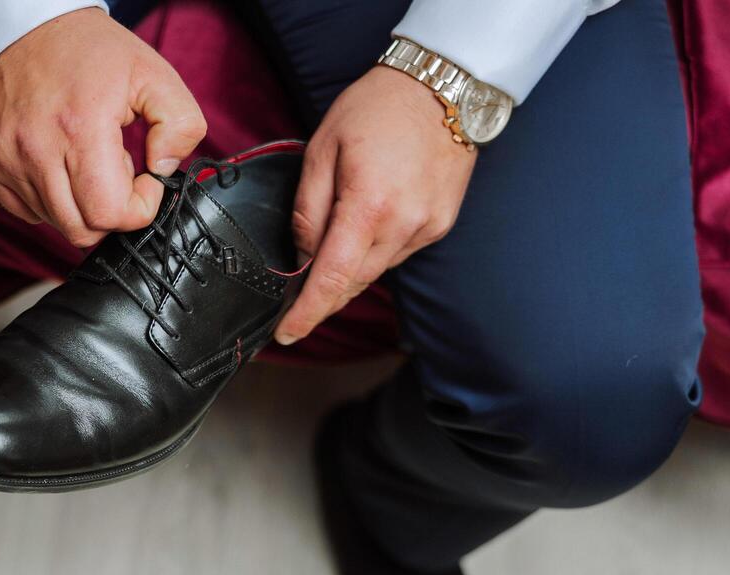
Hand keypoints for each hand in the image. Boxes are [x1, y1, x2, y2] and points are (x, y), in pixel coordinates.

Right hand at [0, 8, 206, 248]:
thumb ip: (180, 124)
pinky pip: (27, 211)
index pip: (111, 213)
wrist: (25, 25)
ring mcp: (7, 159)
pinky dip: (51, 201)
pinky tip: (61, 166)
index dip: (139, 208)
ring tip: (86, 161)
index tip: (145, 180)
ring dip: (81, 204)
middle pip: (83, 230)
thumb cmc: (89, 50)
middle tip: (117, 170)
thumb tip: (164, 170)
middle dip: (111, 211)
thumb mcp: (153, 73)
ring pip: (55, 224)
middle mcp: (37, 149)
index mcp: (81, 128)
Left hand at [275, 67, 475, 343]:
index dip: (307, 313)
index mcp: (368, 206)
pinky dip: (376, 250)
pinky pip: (398, 253)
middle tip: (297, 296)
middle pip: (353, 282)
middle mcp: (403, 225)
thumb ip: (308, 209)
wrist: (442, 86)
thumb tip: (302, 257)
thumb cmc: (376, 108)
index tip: (287, 333)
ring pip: (376, 271)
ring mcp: (427, 227)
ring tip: (339, 236)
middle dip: (323, 293)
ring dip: (350, 268)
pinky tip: (372, 221)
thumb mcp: (322, 149)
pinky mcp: (440, 224)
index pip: (331, 278)